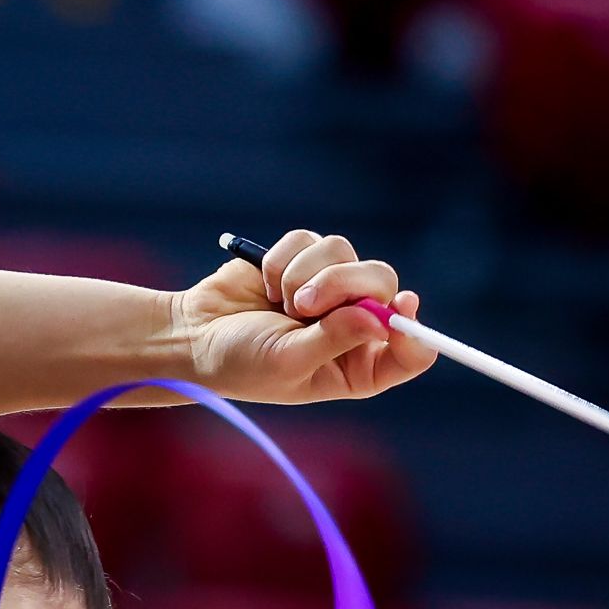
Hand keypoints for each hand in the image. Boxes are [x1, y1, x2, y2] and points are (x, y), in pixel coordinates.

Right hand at [179, 228, 433, 404]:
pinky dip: (284, 259)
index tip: (402, 304)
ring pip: (346, 254)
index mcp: (358, 368)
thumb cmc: (240, 364)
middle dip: (344, 285)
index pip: (409, 351)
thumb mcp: (288, 362)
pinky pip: (312, 241)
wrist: (194, 336)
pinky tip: (265, 284)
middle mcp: (354, 326)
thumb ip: (335, 338)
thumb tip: (378, 315)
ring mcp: (332, 289)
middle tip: (303, 304)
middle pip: (383, 284)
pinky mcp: (306, 260)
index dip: (413, 328)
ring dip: (306, 274)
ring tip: (277, 300)